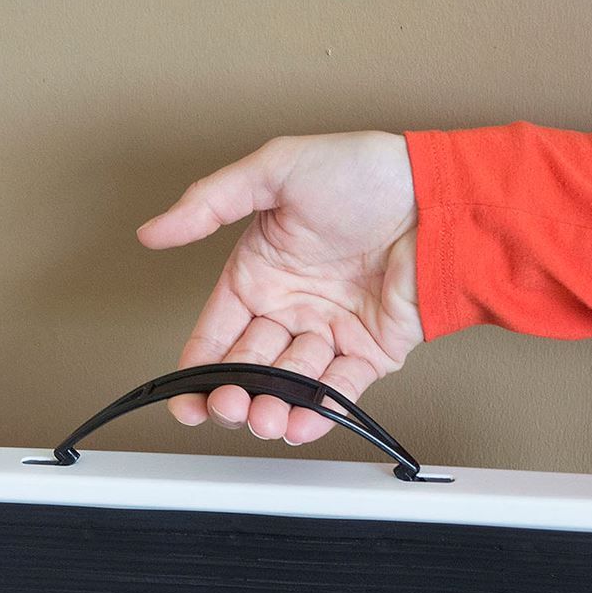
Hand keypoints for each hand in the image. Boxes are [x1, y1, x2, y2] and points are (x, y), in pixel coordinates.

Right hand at [137, 132, 422, 443]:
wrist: (438, 196)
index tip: (184, 399)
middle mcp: (291, 307)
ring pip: (290, 385)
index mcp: (260, 274)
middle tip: (229, 406)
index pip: (216, 333)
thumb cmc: (365, 172)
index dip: (197, 369)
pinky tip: (299, 422)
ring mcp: (330, 332)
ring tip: (265, 416)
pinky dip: (319, 412)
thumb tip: (153, 232)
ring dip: (273, 408)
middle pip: (249, 368)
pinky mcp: (369, 351)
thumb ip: (210, 203)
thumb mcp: (277, 170)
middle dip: (234, 394)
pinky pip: (338, 390)